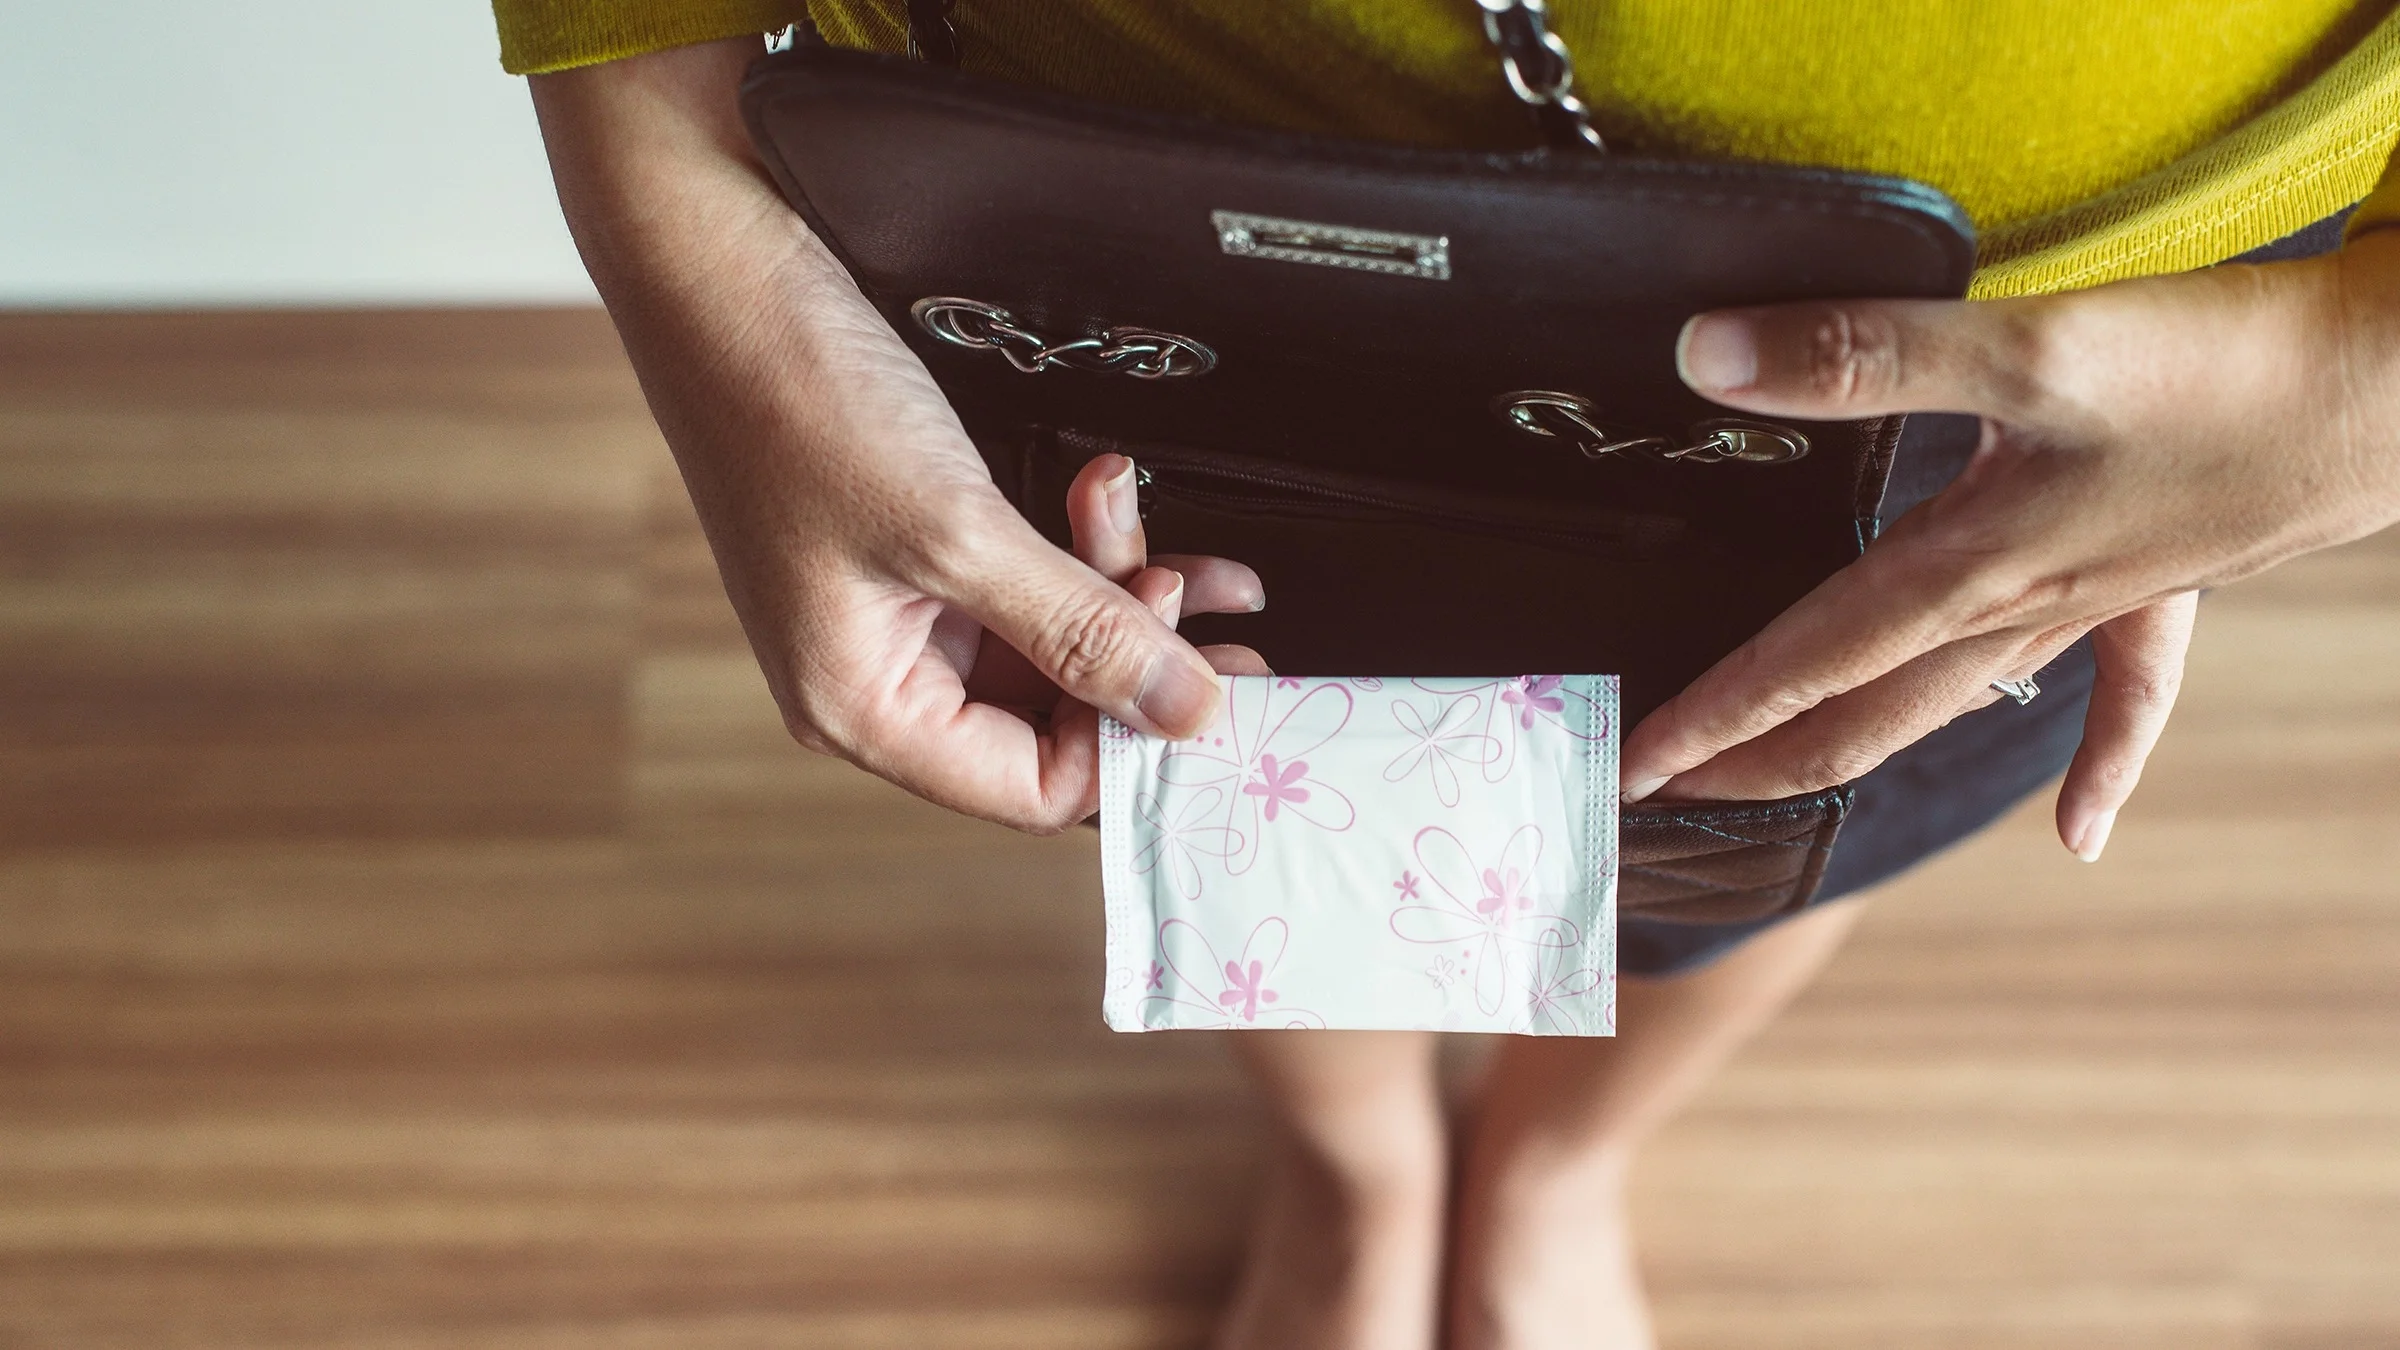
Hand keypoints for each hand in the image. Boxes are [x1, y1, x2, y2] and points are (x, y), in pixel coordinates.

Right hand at [529, 41, 1261, 831]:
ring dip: (1119, 587)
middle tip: (1214, 614)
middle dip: (1136, 657)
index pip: (1031, 785)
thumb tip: (1185, 709)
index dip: (1127, 743)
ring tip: (1158, 529)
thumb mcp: (958, 528)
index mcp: (860, 706)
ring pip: (1049, 641)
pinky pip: (1027, 579)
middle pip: (1050, 717)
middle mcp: (874, 675)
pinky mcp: (917, 544)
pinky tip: (1113, 497)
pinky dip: (1084, 544)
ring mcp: (896, 608)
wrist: (722, 260)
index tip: (1204, 682)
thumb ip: (1079, 626)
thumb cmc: (791, 395)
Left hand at [1623, 230, 2399, 858]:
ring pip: (1953, 705)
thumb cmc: (2222, 369)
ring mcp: (2096, 605)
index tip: (1628, 770)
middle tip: (1669, 793)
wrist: (2390, 387)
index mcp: (1968, 569)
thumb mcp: (2028, 347)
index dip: (1709, 717)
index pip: (1801, 664)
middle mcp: (2021, 609)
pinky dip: (2091, 766)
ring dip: (1864, 747)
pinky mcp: (2166, 582)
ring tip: (1788, 785)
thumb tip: (1708, 360)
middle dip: (1758, 758)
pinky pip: (2121, 700)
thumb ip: (1863, 355)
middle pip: (1860, 713)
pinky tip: (2075, 838)